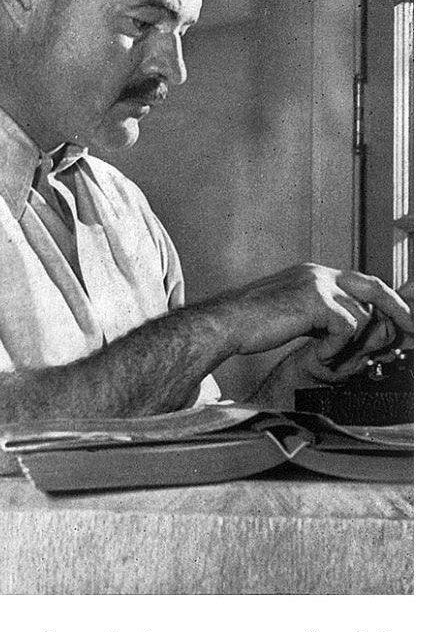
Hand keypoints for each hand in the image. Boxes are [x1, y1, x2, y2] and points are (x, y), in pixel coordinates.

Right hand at [215, 263, 412, 360]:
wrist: (226, 323)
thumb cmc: (249, 323)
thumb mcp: (290, 313)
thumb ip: (317, 314)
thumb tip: (344, 326)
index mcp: (313, 275)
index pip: (360, 282)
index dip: (383, 300)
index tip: (401, 317)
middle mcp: (318, 274)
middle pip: (374, 287)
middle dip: (397, 310)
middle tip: (412, 329)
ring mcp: (318, 284)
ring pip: (361, 315)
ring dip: (351, 345)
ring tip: (330, 358)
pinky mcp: (316, 300)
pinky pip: (346, 328)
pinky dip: (335, 349)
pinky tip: (318, 356)